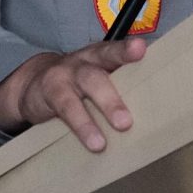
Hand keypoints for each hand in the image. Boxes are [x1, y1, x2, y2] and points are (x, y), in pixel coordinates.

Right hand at [0, 39, 148, 151]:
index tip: (140, 49)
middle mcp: (83, 61)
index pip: (114, 50)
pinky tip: (92, 143)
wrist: (33, 86)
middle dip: (111, 96)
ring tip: (101, 143)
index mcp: (100, 56)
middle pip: (97, 72)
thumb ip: (122, 86)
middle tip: (126, 122)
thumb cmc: (80, 85)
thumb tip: (159, 112)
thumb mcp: (99, 79)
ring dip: (91, 119)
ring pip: (81, 91)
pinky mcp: (50, 93)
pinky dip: (80, 127)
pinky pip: (66, 110)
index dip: (126, 50)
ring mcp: (64, 75)